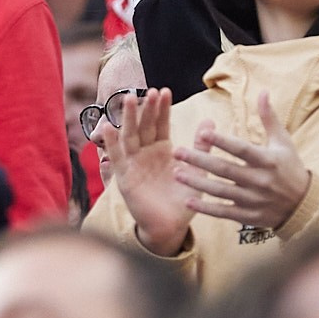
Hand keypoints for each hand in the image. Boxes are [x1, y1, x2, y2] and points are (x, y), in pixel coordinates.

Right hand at [99, 89, 190, 259]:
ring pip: (129, 136)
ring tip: (129, 99)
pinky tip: (108, 127)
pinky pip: (116, 158)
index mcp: (162, 149)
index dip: (162, 108)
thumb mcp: (196, 171)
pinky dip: (111, 143)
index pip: (161, 123)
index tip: (164, 90)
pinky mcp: (124, 177)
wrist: (171, 227)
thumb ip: (200, 148)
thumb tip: (210, 122)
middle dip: (146, 108)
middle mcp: (146, 153)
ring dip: (128, 118)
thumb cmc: (183, 200)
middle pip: (144, 125)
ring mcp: (134, 163)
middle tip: (149, 91)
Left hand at [175, 93, 312, 230]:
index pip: (241, 149)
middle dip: (200, 160)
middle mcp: (260, 181)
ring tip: (177, 173)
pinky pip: (224, 212)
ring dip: (197, 183)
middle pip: (225, 170)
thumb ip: (269, 118)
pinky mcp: (248, 216)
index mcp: (268, 161)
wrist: (304, 205)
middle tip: (178, 152)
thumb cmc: (291, 168)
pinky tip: (188, 201)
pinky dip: (206, 209)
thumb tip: (263, 91)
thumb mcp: (283, 142)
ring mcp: (253, 200)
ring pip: (221, 191)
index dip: (222, 141)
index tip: (202, 132)